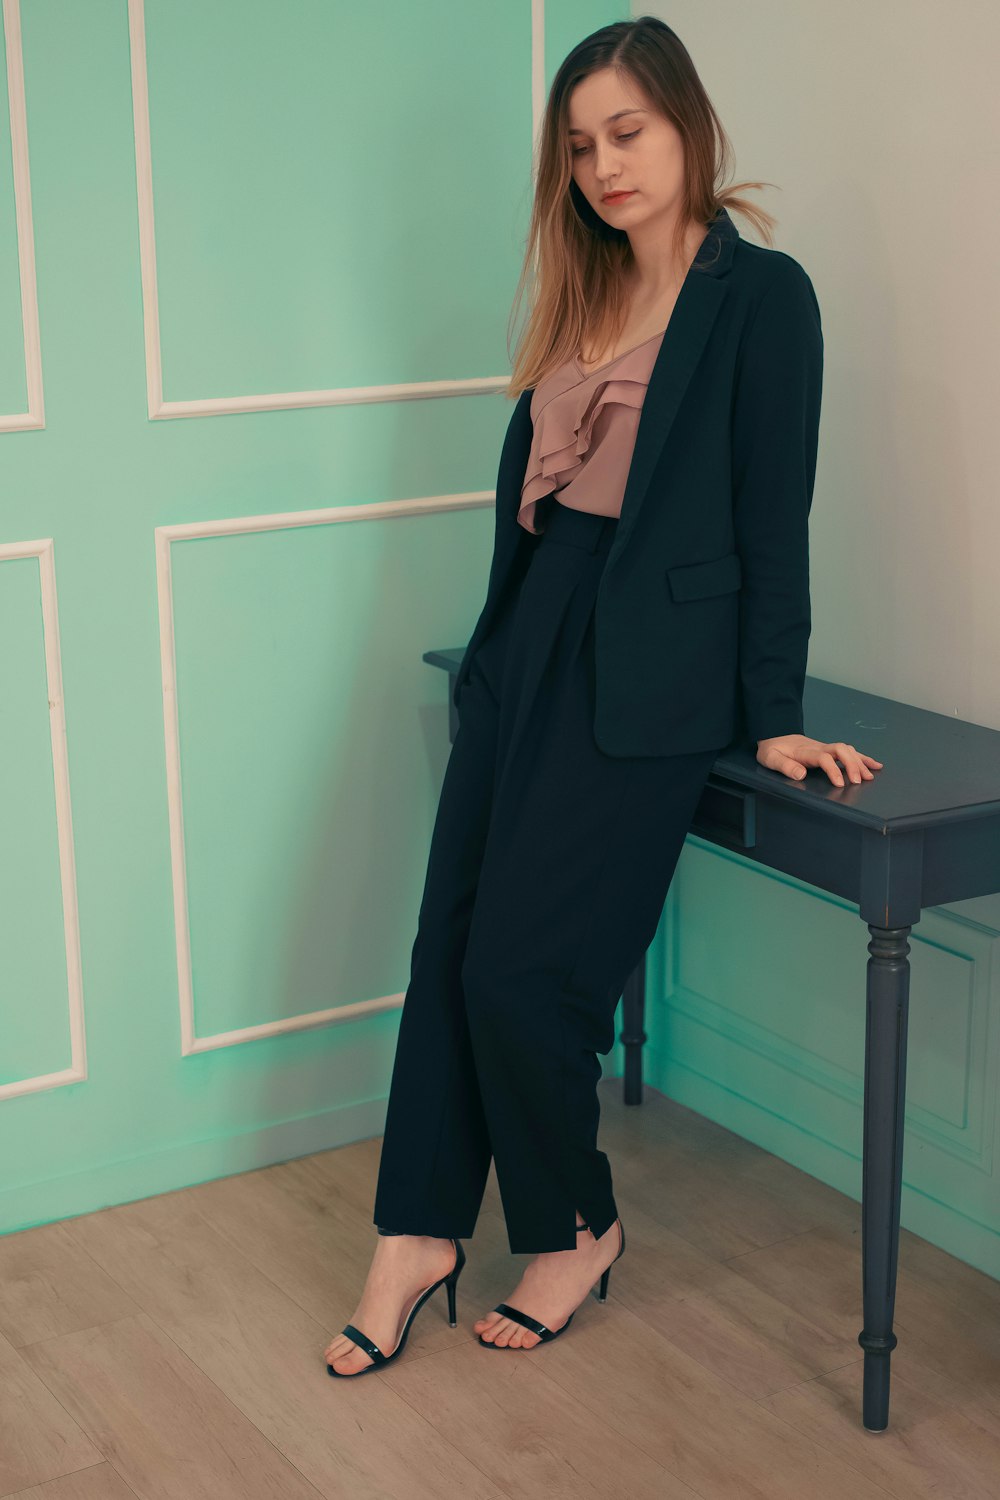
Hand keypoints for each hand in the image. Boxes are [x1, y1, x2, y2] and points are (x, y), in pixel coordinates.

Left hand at [756, 734, 883, 786]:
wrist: (774, 734)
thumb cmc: (772, 749)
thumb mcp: (771, 758)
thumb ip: (785, 766)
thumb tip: (801, 774)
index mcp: (805, 751)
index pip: (824, 758)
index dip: (833, 770)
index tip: (840, 784)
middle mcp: (818, 747)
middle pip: (840, 751)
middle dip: (852, 765)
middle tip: (858, 781)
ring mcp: (825, 747)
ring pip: (847, 750)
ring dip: (860, 762)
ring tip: (870, 776)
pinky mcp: (828, 749)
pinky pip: (848, 751)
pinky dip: (862, 757)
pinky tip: (874, 765)